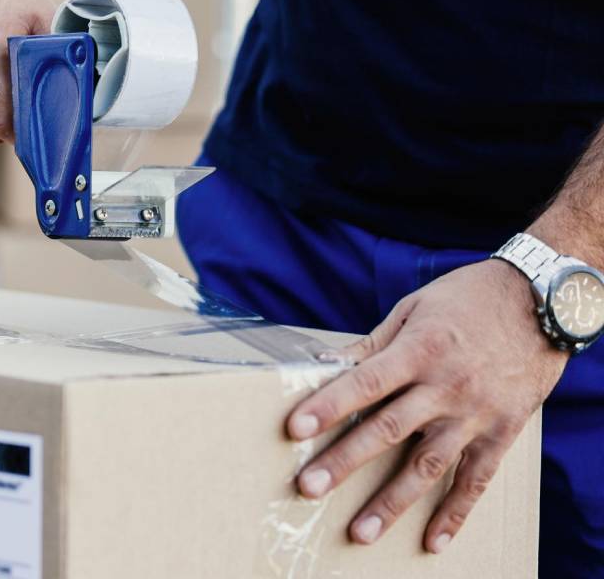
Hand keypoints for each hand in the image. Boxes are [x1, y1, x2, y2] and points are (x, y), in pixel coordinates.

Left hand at [286, 259, 565, 552]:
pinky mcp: (502, 432)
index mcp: (420, 350)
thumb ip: (372, 343)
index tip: (296, 428)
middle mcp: (446, 386)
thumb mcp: (415, 308)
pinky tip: (433, 541)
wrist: (543, 302)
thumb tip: (326, 363)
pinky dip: (455, 513)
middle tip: (309, 487)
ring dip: (393, 501)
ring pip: (428, 465)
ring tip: (361, 531)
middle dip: (346, 460)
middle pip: (389, 429)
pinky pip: (476, 479)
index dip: (330, 405)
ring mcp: (475, 414)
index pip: (366, 382)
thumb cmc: (467, 299)